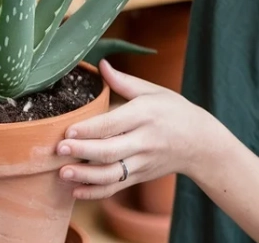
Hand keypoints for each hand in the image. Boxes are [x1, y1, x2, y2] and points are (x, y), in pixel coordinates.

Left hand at [56, 59, 214, 199]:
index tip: (67, 130)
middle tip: (58, 150)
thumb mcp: (154, 91)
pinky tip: (76, 191)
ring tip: (63, 173)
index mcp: (145, 114)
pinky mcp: (141, 176)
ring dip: (85, 176)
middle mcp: (144, 140)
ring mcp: (143, 162)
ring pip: (112, 173)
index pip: (113, 123)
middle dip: (82, 152)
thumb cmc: (174, 111)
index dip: (89, 129)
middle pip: (110, 151)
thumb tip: (101, 65)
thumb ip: (124, 81)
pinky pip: (116, 187)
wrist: (200, 142)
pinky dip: (96, 192)